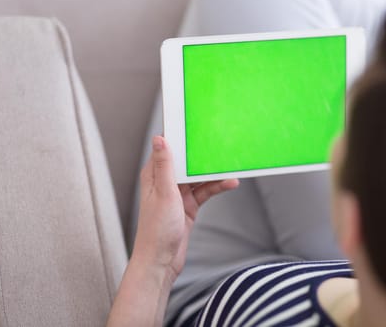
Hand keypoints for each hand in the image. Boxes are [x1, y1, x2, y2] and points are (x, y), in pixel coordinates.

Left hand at [133, 136, 238, 281]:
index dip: (180, 136)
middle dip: (203, 155)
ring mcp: (178, 194)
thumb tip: (159, 138)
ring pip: (199, 177)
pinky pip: (205, 191)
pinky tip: (230, 184)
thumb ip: (164, 166)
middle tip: (220, 144)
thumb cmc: (156, 230)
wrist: (161, 261)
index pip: (167, 148)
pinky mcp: (188, 205)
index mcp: (154, 175)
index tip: (195, 124)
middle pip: (187, 162)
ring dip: (214, 174)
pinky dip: (216, 188)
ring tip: (232, 168)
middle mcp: (165, 182)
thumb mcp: (164, 193)